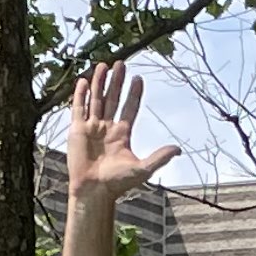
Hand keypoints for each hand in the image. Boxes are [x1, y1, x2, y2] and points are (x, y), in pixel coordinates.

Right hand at [65, 61, 179, 207]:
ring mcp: (91, 127)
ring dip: (99, 83)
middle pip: (112, 99)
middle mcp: (106, 128)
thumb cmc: (116, 183)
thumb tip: (178, 150)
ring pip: (96, 99)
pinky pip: (78, 109)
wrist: (93, 191)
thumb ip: (159, 158)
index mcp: (122, 134)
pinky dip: (81, 95)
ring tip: (103, 66)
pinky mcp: (76, 130)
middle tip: (121, 64)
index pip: (129, 108)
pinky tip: (84, 81)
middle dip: (117, 82)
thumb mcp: (142, 169)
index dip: (134, 94)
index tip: (139, 78)